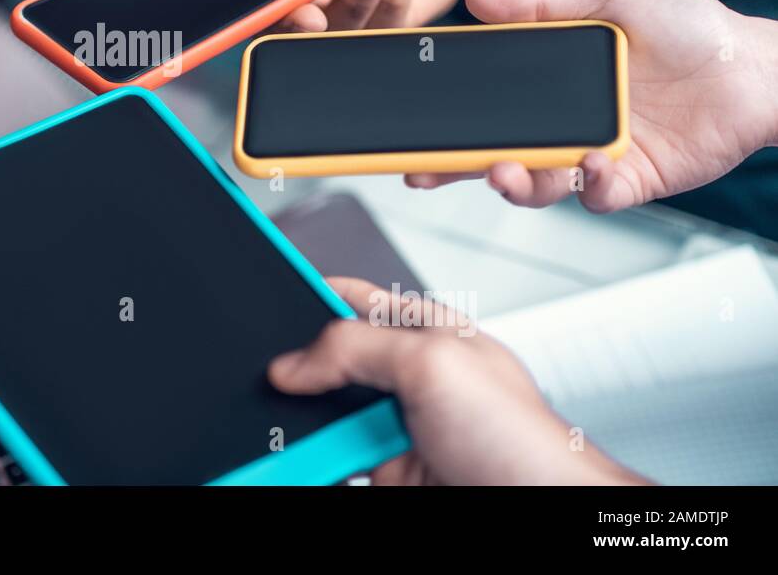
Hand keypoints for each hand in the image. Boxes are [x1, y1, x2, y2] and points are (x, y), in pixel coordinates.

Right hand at [269, 277, 639, 484]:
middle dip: (295, 375)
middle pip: (324, 365)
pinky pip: (328, 465)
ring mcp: (394, 430)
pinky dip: (310, 466)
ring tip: (289, 437)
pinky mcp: (385, 475)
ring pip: (321, 420)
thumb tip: (293, 363)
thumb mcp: (434, 365)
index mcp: (422, 332)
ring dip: (300, 428)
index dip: (307, 290)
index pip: (350, 299)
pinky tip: (305, 464)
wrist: (541, 516)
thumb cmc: (525, 444)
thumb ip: (356, 347)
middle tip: (274, 386)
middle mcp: (405, 379)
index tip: (265, 291)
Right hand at [407, 0, 777, 210]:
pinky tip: (591, 161)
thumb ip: (541, 1)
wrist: (758, 67)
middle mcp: (565, 123)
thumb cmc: (693, 29)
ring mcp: (593, 154)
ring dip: (513, 183)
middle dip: (455, 167)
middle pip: (496, 151)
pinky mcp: (630, 180)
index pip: (487, 103)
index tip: (414, 125)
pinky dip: (585, 184)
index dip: (447, 117)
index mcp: (552, 82)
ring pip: (537, 183)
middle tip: (424, 172)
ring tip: (503, 173)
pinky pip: (594, 194)